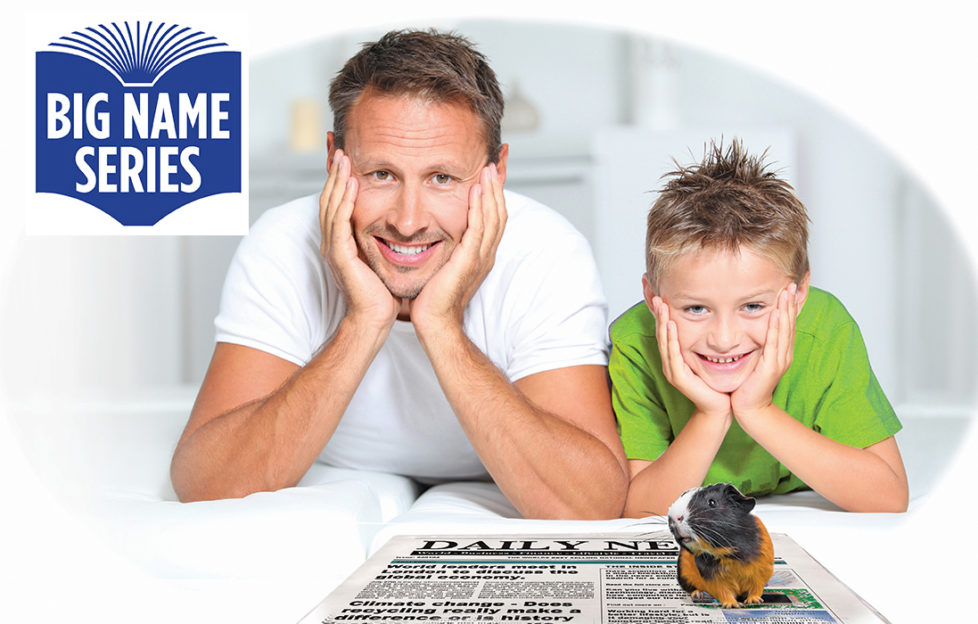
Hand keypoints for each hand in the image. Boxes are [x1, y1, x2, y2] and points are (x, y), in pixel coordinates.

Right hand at [320, 150, 398, 330]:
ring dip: (338, 183)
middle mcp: (334, 243)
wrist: (375, 318)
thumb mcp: (381, 258)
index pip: (337, 205)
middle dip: (335, 175)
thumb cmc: (381, 291)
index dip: (341, 182)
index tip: (348, 160)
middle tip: (341, 151)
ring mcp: (335, 250)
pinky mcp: (341, 257)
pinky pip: (339, 225)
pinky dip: (344, 204)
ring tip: (343, 161)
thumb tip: (398, 224)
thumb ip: (381, 239)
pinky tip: (351, 188)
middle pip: (329, 201)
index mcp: (342, 242)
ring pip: (331, 208)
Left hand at [410, 163, 506, 332]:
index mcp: (480, 256)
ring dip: (491, 192)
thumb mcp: (443, 267)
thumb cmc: (434, 299)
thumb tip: (437, 234)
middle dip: (497, 188)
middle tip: (494, 164)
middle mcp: (485, 255)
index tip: (490, 175)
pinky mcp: (468, 262)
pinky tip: (476, 191)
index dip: (494, 196)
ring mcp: (479, 259)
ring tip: (488, 169)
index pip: (493, 219)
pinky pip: (478, 230)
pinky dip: (479, 208)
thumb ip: (447, 249)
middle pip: (499, 214)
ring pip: (492, 218)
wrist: (434, 322)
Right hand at [652, 297, 731, 418]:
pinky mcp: (679, 377)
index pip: (667, 333)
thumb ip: (705, 344)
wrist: (720, 407)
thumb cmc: (716, 384)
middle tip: (658, 297)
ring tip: (663, 306)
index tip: (662, 298)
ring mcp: (672, 371)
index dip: (663, 316)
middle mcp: (670, 363)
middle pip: (662, 334)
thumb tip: (710, 324)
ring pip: (665, 342)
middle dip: (659, 315)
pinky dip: (671, 339)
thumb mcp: (709, 358)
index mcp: (676, 358)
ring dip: (663, 322)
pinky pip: (673, 354)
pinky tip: (671, 326)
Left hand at [731, 283, 798, 418]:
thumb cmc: (748, 385)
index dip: (790, 306)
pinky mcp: (772, 366)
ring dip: (785, 310)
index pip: (787, 324)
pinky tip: (776, 313)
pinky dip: (775, 327)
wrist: (749, 409)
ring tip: (785, 292)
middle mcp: (784, 354)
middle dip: (790, 303)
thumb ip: (757, 346)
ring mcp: (780, 360)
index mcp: (781, 352)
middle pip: (789, 324)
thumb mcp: (754, 360)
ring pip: (784, 330)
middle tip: (791, 283)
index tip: (789, 288)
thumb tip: (751, 329)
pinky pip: (774, 342)